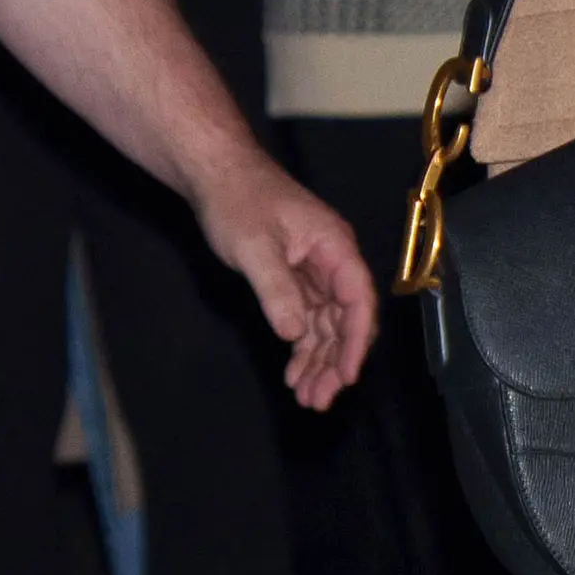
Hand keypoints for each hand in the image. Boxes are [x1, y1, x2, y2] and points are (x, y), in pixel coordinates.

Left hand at [182, 139, 378, 408]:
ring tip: (307, 396)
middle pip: (346, 317)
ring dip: (319, 359)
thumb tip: (294, 334)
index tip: (347, 376)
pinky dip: (302, 345)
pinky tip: (294, 371)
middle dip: (336, 360)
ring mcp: (314, 270)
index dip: (356, 340)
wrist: (217, 175)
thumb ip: (277, 291)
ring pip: (326, 323)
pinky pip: (306, 318)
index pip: (358, 299)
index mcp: (334, 247)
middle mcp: (331, 260)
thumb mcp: (255, 247)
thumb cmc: (239, 203)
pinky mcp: (294, 277)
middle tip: (319, 400)